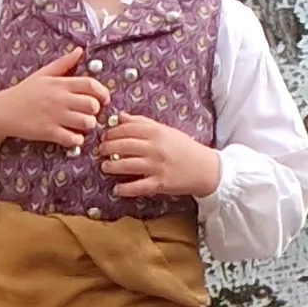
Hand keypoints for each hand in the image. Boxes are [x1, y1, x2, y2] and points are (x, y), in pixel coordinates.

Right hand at [0, 48, 106, 149]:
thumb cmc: (24, 92)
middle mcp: (59, 99)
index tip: (103, 100)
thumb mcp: (43, 74)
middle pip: (93, 105)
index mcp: (60, 84)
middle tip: (89, 113)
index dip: (103, 93)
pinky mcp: (48, 132)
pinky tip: (72, 136)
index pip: (91, 85)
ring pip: (87, 123)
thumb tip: (80, 50)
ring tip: (81, 125)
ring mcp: (54, 116)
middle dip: (96, 111)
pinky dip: (77, 140)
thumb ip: (64, 63)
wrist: (2, 111)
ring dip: (89, 126)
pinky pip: (73, 139)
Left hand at [99, 114, 223, 198]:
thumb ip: (143, 123)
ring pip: (127, 165)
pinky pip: (138, 187)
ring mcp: (157, 166)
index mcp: (157, 132)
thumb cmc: (184, 148)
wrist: (206, 168)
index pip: (127, 128)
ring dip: (111, 166)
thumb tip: (120, 117)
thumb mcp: (166, 130)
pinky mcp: (160, 183)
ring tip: (105, 167)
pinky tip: (116, 189)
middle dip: (107, 148)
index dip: (112, 132)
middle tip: (101, 151)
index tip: (105, 136)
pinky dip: (124, 189)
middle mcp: (156, 148)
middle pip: (123, 145)